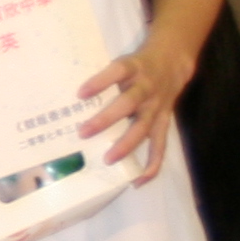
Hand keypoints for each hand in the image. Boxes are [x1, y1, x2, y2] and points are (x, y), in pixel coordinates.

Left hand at [77, 33, 195, 175]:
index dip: (100, 82)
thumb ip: (104, 77)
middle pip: (128, 103)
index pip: (117, 72)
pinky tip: (138, 180)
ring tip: (108, 160)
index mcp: (133, 68)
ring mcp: (156, 106)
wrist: (172, 60)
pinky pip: (160, 144)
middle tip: (84, 133)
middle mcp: (146, 87)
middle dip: (106, 119)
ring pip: (142, 127)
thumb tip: (67, 92)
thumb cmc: (136, 64)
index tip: (80, 94)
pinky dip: (152, 164)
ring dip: (126, 145)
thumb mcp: (122, 62)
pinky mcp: (163, 120)